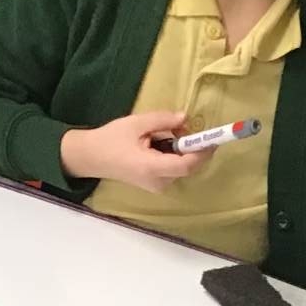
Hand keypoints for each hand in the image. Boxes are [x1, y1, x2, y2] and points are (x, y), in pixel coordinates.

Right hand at [60, 110, 214, 193]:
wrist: (93, 157)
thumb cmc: (112, 139)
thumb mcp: (137, 123)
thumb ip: (163, 120)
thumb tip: (185, 118)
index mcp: (152, 168)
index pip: (186, 165)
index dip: (202, 153)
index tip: (213, 139)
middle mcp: (158, 182)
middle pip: (185, 165)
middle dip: (188, 146)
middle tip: (176, 126)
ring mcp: (158, 186)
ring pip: (180, 166)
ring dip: (178, 149)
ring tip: (157, 134)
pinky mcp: (156, 184)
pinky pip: (172, 169)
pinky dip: (171, 154)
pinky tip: (155, 144)